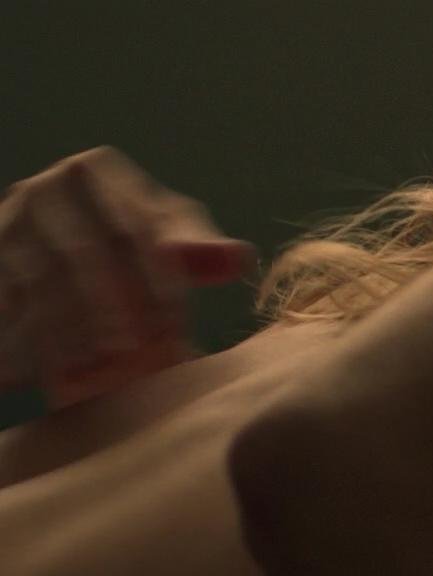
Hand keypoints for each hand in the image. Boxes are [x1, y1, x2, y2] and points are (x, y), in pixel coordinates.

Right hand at [0, 146, 256, 407]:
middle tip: (132, 354)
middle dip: (108, 308)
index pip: (132, 230)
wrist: (55, 241)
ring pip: (37, 280)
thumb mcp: (167, 236)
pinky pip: (8, 300)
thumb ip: (200, 248)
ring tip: (96, 368)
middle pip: (80, 254)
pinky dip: (27, 337)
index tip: (174, 327)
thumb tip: (238, 258)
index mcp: (93, 173)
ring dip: (68, 328)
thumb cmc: (128, 241)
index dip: (156, 282)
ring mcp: (7, 221)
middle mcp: (42, 189)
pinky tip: (48, 373)